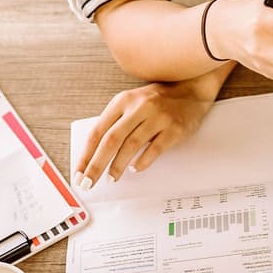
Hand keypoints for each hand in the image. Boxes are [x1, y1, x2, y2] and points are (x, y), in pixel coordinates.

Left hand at [73, 79, 216, 187]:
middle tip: (88, 183)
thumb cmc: (158, 100)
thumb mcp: (133, 103)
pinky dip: (142, 162)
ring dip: (117, 166)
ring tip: (111, 179)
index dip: (86, 155)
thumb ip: (116, 122)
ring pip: (131, 145)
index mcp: (123, 101)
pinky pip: (155, 149)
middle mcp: (139, 107)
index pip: (97, 131)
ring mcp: (158, 117)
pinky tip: (134, 169)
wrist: (192, 89)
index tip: (79, 173)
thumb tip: (95, 154)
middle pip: (111, 140)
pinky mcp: (174, 128)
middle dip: (96, 165)